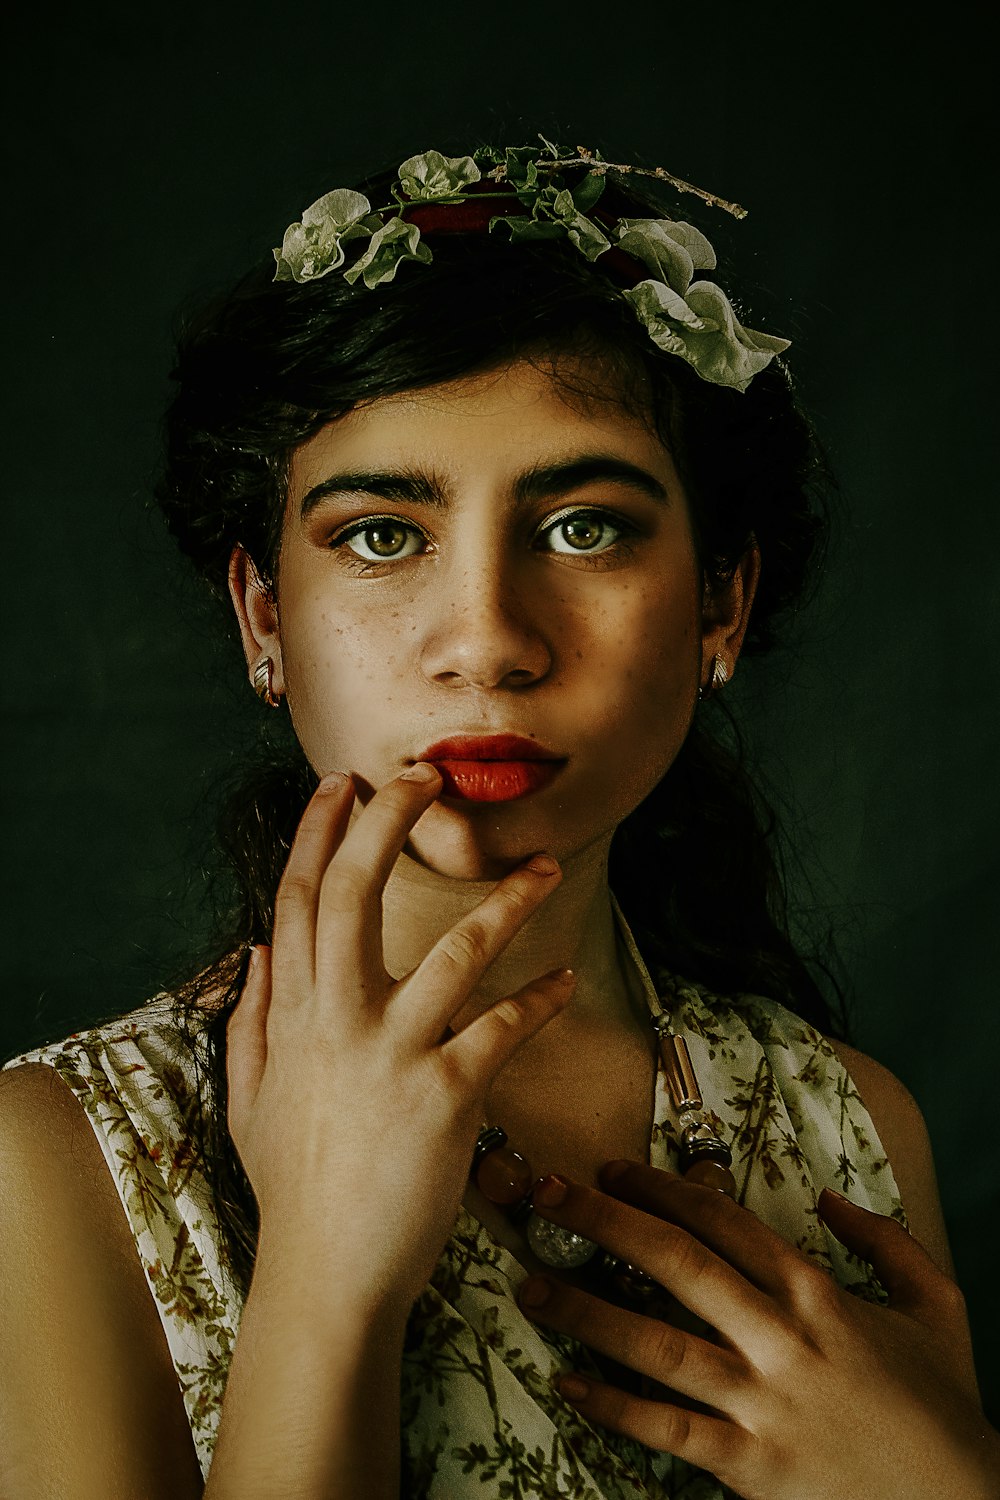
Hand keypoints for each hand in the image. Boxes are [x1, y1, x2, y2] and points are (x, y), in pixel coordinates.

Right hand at [225, 765, 574, 1316]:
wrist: (328, 1277)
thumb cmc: (295, 1190)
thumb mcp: (249, 1100)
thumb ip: (250, 1021)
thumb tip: (257, 951)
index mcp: (292, 1018)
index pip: (297, 900)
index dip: (316, 834)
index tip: (340, 785)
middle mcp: (336, 1023)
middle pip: (353, 894)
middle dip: (387, 823)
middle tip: (424, 775)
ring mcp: (391, 1057)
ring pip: (451, 951)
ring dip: (505, 901)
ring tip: (544, 864)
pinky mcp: (445, 1098)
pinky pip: (501, 1030)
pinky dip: (538, 1001)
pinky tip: (566, 982)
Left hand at [516, 1163, 998, 1499]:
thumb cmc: (943, 1407)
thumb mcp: (937, 1305)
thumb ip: (886, 1241)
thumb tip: (830, 1198)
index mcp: (819, 1294)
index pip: (725, 1222)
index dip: (662, 1187)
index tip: (613, 1167)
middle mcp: (783, 1340)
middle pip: (678, 1265)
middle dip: (605, 1222)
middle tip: (547, 1193)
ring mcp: (764, 1405)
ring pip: (659, 1344)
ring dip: (587, 1309)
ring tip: (531, 1282)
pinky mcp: (751, 1468)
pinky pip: (669, 1430)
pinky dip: (615, 1407)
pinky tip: (570, 1382)